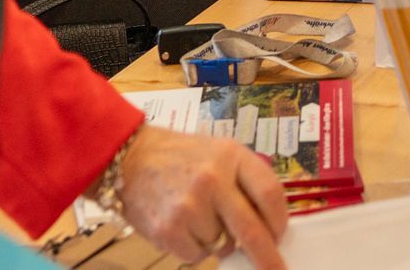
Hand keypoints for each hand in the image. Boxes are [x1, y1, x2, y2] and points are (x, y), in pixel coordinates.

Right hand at [116, 126, 289, 269]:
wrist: (129, 158)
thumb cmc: (181, 157)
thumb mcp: (219, 152)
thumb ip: (244, 180)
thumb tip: (269, 226)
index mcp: (231, 156)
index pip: (270, 193)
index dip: (280, 220)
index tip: (280, 234)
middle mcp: (213, 180)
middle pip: (252, 230)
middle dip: (268, 257)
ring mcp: (190, 206)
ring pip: (222, 245)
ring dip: (217, 240)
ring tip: (197, 215)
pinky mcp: (169, 230)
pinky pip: (198, 255)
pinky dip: (195, 248)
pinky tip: (182, 225)